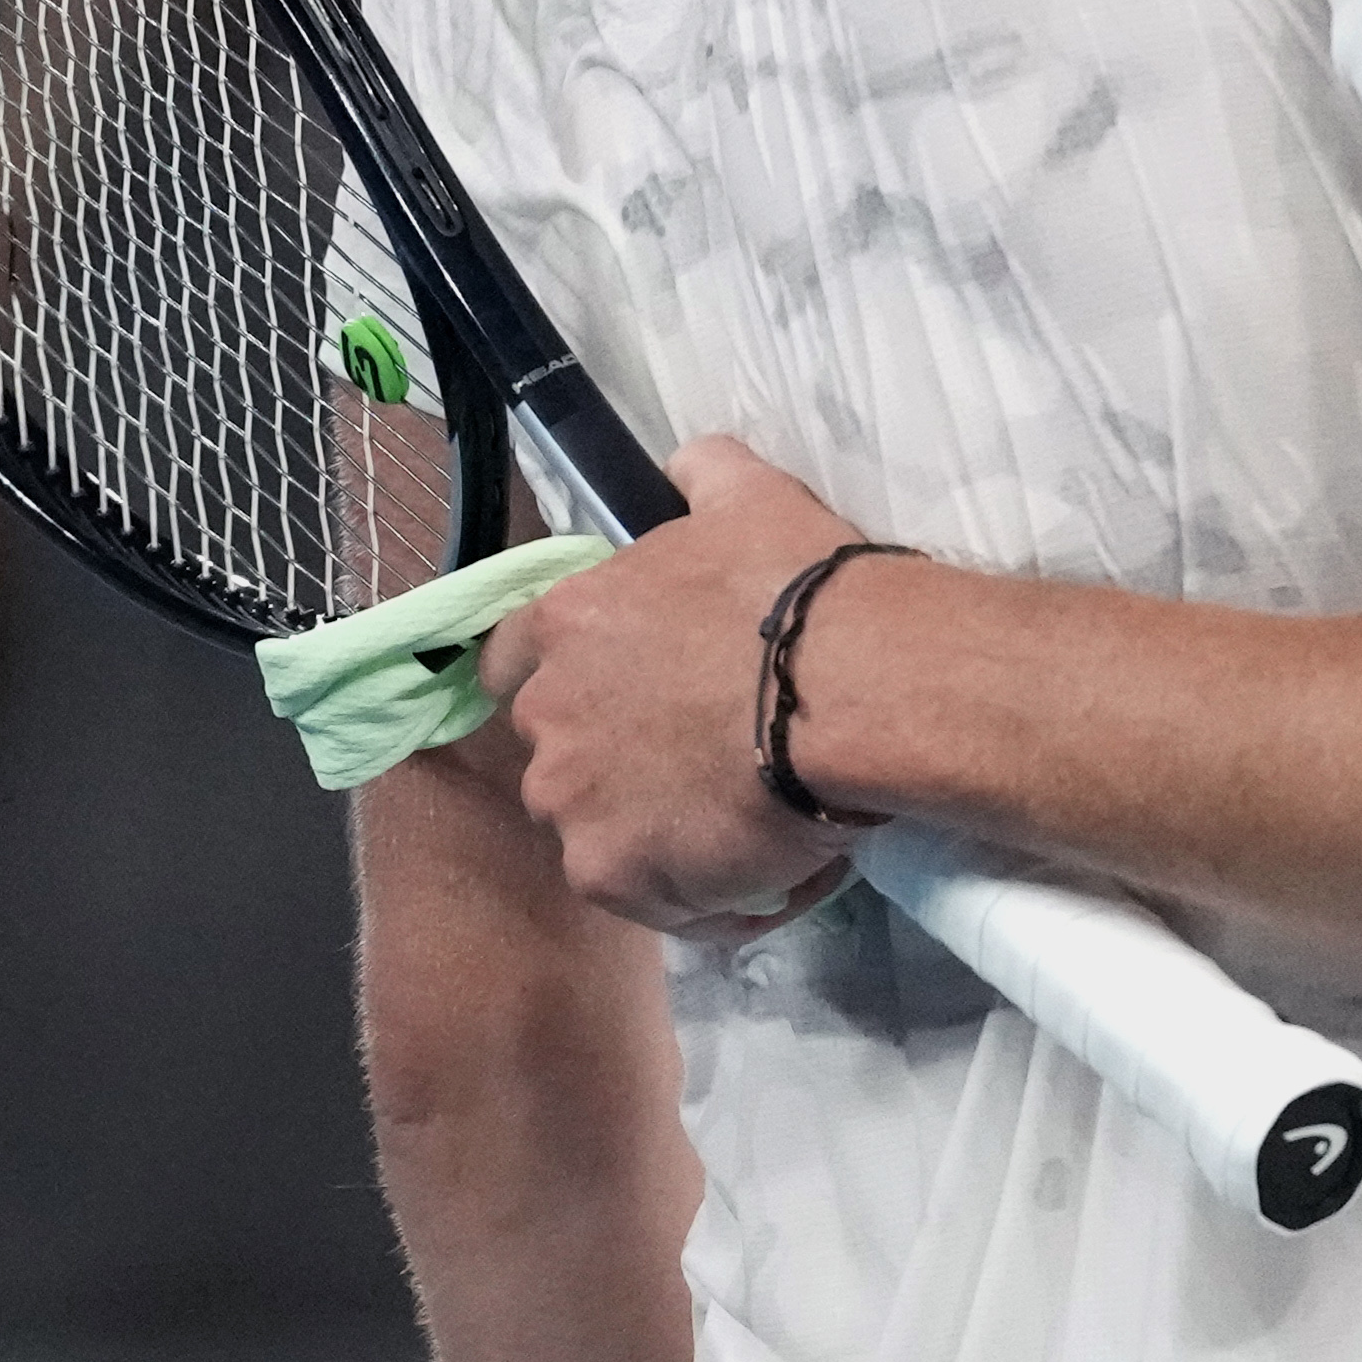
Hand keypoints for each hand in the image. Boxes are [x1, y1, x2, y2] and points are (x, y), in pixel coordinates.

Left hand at [481, 437, 886, 938]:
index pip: (508, 661)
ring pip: (603, 832)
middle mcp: (548, 715)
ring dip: (660, 831)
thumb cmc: (801, 588)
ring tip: (748, 824)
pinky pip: (651, 898)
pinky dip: (701, 893)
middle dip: (620, 762)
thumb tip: (686, 463)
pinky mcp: (611, 875)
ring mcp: (572, 802)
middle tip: (709, 758)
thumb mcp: (750, 497)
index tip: (616, 695)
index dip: (563, 680)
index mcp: (565, 623)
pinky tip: (766, 872)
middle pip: (561, 754)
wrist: (853, 687)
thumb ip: (701, 475)